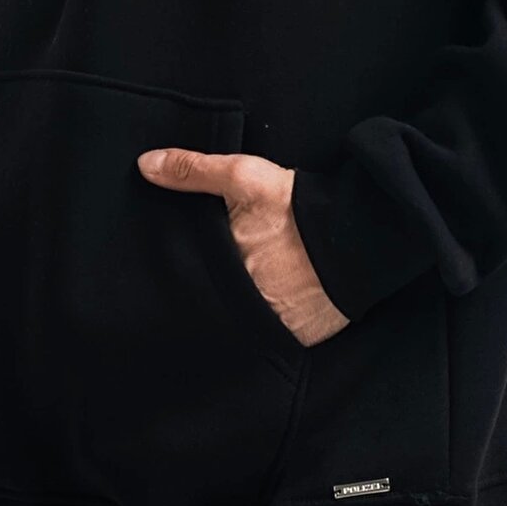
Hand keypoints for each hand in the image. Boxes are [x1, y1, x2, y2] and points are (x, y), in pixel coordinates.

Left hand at [136, 146, 350, 346]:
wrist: (361, 237)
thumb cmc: (297, 207)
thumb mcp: (243, 177)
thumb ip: (193, 171)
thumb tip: (145, 166)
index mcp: (222, 264)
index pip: (189, 274)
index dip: (185, 266)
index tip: (185, 260)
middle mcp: (240, 301)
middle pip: (212, 298)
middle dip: (211, 287)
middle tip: (223, 272)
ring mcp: (269, 324)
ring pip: (239, 317)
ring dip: (240, 306)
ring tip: (250, 286)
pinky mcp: (296, 339)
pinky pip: (271, 334)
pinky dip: (269, 321)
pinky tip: (275, 301)